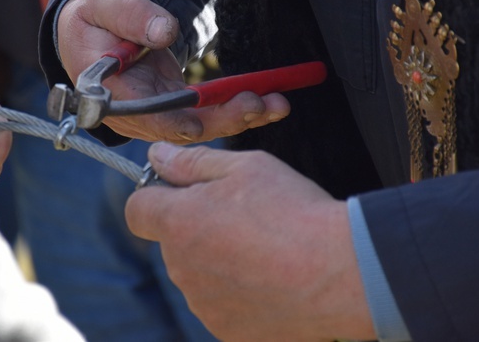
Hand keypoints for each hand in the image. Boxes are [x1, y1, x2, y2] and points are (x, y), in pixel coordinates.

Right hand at [57, 0, 289, 142]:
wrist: (98, 28)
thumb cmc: (98, 14)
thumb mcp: (108, 2)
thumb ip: (133, 14)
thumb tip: (164, 32)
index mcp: (106, 90)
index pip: (138, 114)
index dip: (168, 122)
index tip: (197, 126)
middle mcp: (132, 112)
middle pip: (178, 125)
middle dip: (220, 119)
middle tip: (256, 104)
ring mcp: (156, 114)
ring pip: (199, 124)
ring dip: (239, 116)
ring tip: (278, 104)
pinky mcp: (176, 108)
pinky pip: (209, 113)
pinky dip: (238, 108)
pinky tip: (272, 102)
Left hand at [125, 143, 374, 341]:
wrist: (341, 273)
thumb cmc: (293, 212)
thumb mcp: (244, 167)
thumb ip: (192, 161)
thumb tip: (156, 155)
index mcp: (178, 223)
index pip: (137, 210)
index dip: (156, 196)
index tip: (184, 191)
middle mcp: (181, 267)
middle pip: (173, 241)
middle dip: (195, 226)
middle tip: (243, 215)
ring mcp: (204, 304)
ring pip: (198, 272)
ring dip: (218, 259)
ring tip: (265, 248)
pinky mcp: (228, 331)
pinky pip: (222, 303)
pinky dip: (239, 291)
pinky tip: (272, 278)